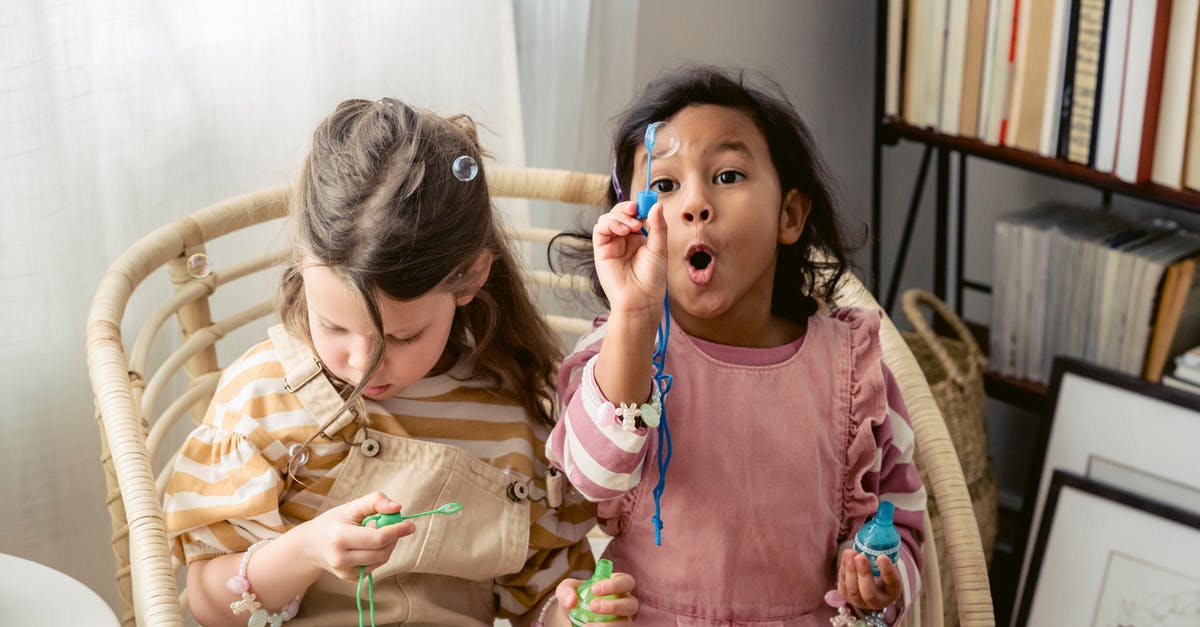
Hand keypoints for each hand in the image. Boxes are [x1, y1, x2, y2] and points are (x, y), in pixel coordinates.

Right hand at [296, 491, 415, 579]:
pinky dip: (380, 554)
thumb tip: (398, 508)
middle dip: (393, 537)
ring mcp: (344, 571)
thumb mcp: (351, 507)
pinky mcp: (350, 578)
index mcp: (339, 537)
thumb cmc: (333, 522)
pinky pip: (375, 566)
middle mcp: (341, 558)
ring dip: (388, 545)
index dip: (397, 531)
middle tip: (392, 525)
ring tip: (378, 533)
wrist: (311, 545)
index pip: (377, 538)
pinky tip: (370, 545)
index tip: (410, 525)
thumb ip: (375, 502)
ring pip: (381, 560)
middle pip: (382, 551)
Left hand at [551, 571, 638, 624]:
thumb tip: (571, 602)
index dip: (614, 584)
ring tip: (587, 626)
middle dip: (614, 606)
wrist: (571, 618)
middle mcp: (625, 603)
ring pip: (626, 623)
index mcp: (617, 586)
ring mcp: (623, 620)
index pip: (626, 581)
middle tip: (593, 606)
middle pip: (632, 604)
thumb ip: (566, 591)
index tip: (594, 589)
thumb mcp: (567, 590)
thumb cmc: (575, 598)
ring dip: (609, 625)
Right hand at [593, 200, 667, 317]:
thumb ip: (658, 226)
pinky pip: (600, 229)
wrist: (641, 298)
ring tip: (632, 226)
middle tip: (636, 210)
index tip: (647, 204)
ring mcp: (612, 244)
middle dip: (628, 208)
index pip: (636, 214)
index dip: (640, 206)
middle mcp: (624, 239)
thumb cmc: (652, 279)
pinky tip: (623, 231)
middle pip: (620, 213)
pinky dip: (610, 224)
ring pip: (608, 218)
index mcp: (639, 238)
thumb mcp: (659, 248)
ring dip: (619, 216)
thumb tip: (657, 205)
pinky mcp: (601, 250)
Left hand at [836, 549, 901, 610]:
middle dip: (864, 574)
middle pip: (869, 592)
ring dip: (850, 570)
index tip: (882, 556)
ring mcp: (859, 602)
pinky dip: (843, 568)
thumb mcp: (888, 565)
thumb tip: (881, 530)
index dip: (887, 571)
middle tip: (861, 556)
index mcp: (891, 592)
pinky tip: (846, 555)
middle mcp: (876, 602)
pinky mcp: (846, 596)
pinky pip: (842, 584)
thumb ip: (884, 554)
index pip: (891, 583)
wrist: (871, 585)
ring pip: (853, 589)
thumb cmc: (881, 571)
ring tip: (851, 552)